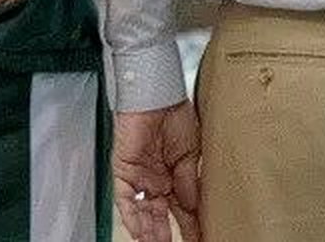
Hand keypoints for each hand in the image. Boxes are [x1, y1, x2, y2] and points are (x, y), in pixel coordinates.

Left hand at [113, 102, 201, 241]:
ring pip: (142, 212)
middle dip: (166, 235)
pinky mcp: (124, 172)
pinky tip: (138, 232)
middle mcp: (155, 180)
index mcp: (174, 176)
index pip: (182, 209)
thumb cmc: (176, 115)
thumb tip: (192, 208)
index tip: (200, 238)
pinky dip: (132, 216)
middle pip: (160, 216)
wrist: (159, 96)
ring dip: (149, 232)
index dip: (191, 226)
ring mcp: (139, 178)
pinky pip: (125, 200)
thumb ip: (188, 182)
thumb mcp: (190, 154)